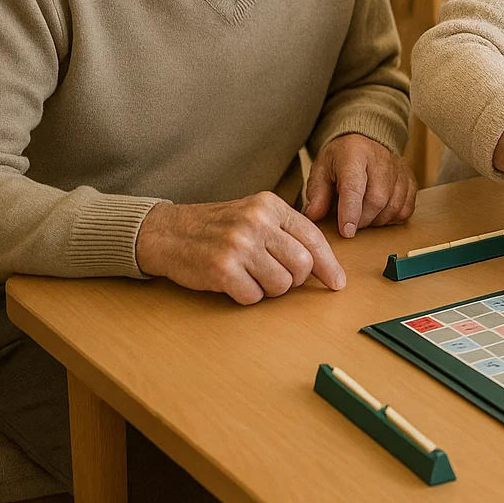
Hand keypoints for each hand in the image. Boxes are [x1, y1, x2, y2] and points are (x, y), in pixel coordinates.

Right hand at [136, 193, 345, 304]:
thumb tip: (323, 264)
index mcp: (270, 205)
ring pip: (282, 285)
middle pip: (302, 266)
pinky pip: (254, 297)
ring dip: (270, 289)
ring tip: (251, 276)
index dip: (329, 265)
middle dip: (294, 280)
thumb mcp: (254, 214)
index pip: (313, 238)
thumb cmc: (217, 227)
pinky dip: (247, 296)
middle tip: (277, 277)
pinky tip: (233, 282)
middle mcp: (257, 222)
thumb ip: (286, 231)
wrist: (167, 232)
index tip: (337, 282)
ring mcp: (239, 245)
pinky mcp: (222, 269)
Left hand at [304, 133, 416, 237]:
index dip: (350, 211)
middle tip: (350, 223)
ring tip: (363, 216)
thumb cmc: (340, 161)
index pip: (355, 186)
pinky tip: (379, 213)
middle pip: (378, 200)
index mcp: (354, 154)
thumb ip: (317, 193)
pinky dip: (392, 218)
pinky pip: (406, 209)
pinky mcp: (410, 180)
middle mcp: (381, 160)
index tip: (346, 231)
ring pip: (394, 206)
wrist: (364, 144)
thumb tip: (314, 215)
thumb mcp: (321, 171)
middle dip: (363, 220)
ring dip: (377, 220)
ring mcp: (399, 170)